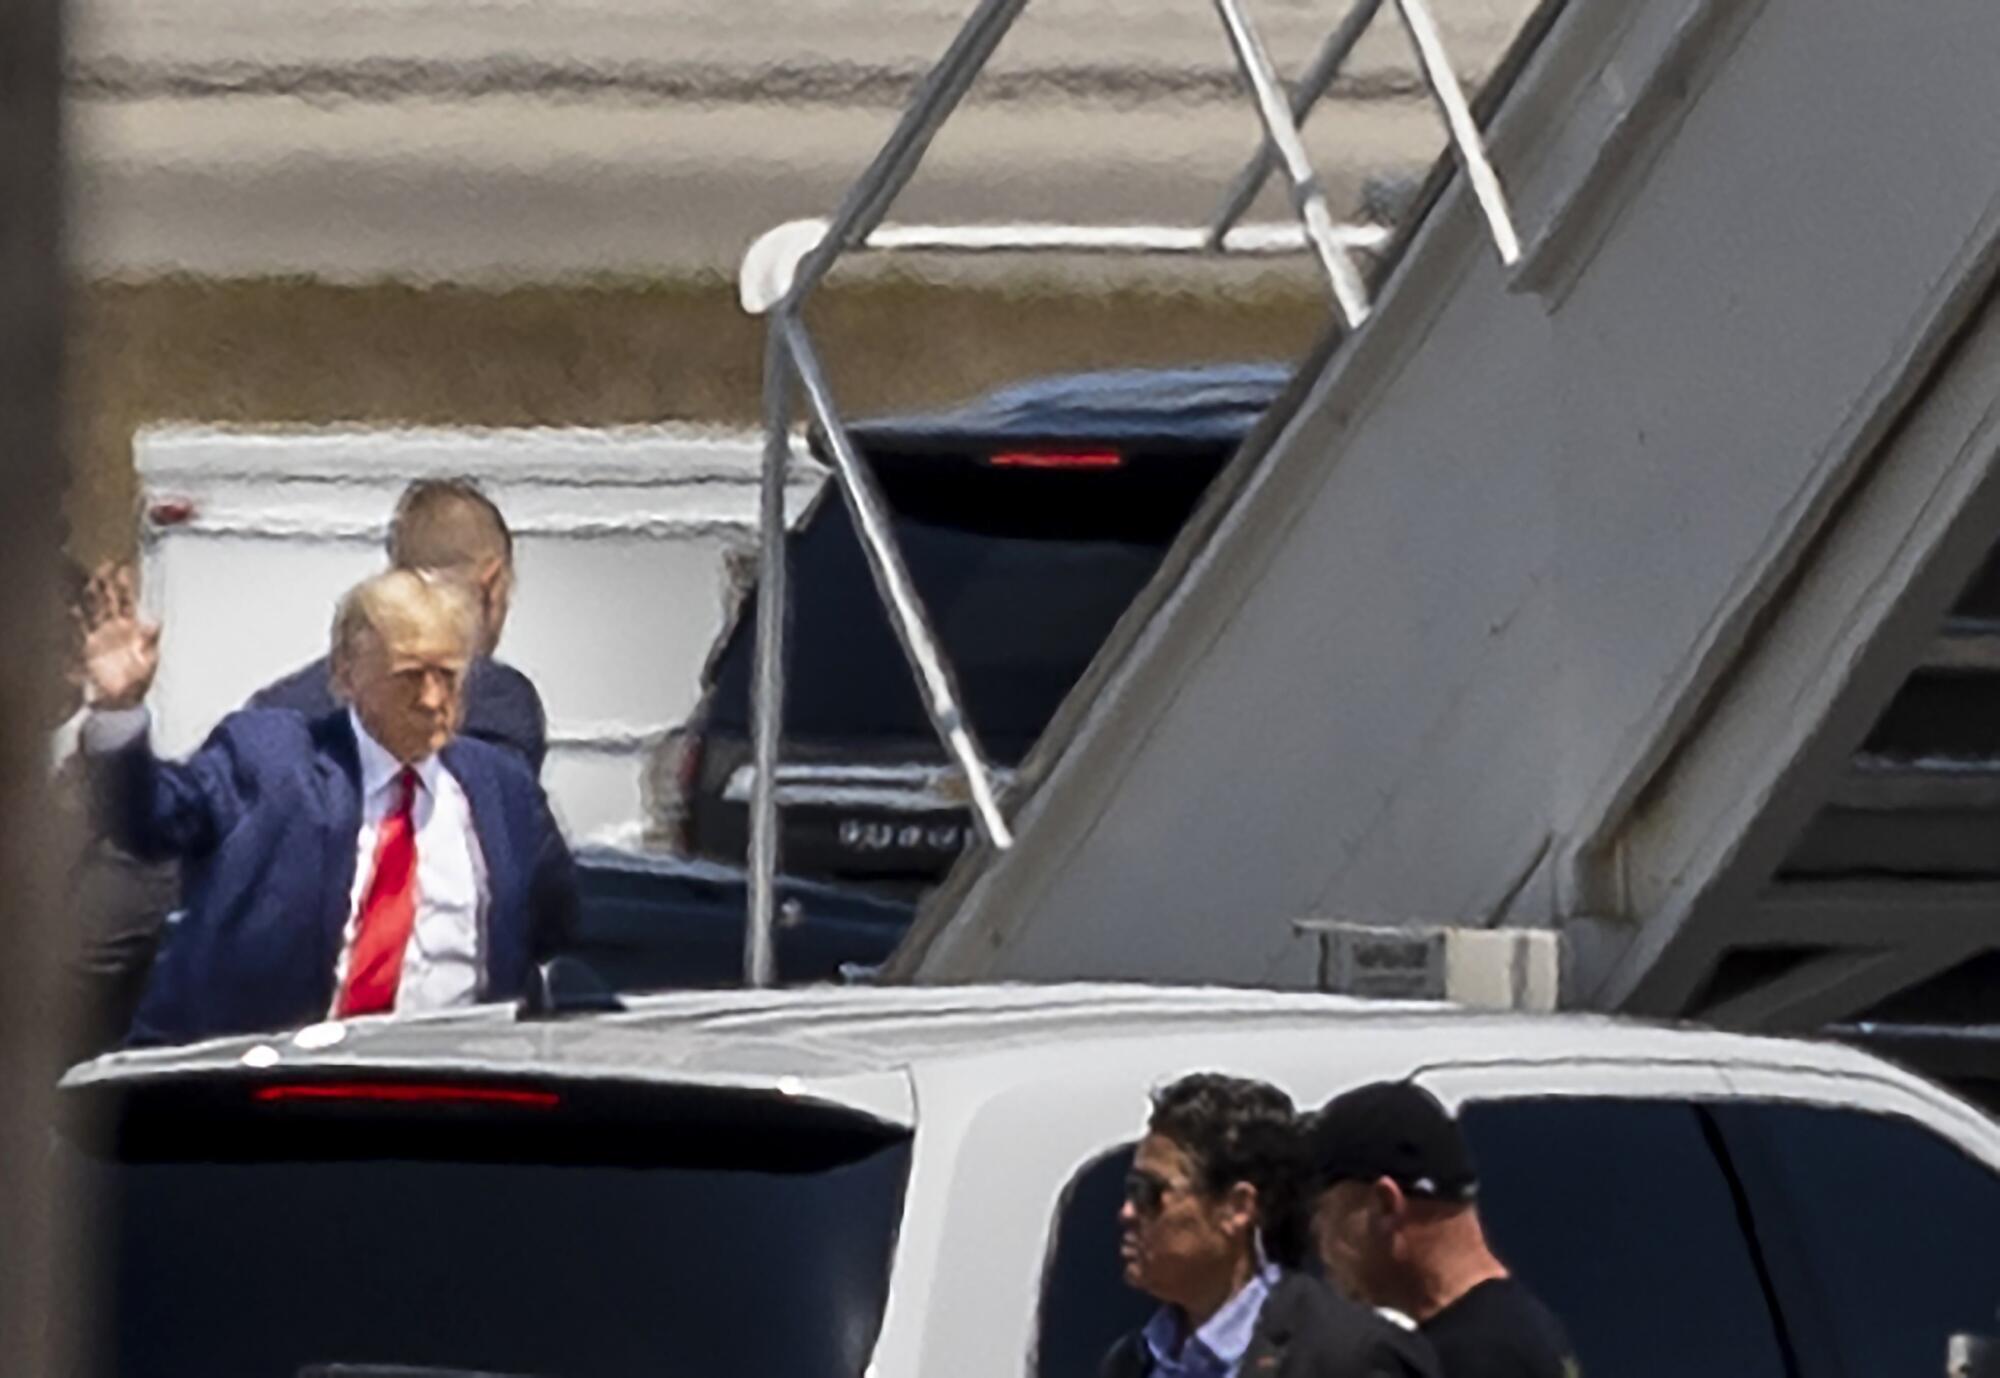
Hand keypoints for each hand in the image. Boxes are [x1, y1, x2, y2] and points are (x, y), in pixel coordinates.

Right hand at [79, 562, 159, 710]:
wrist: (120, 705)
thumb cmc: (138, 683)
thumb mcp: (149, 662)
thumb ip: (151, 641)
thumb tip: (155, 620)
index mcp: (131, 629)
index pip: (126, 601)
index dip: (123, 585)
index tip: (121, 567)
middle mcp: (112, 629)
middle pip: (105, 601)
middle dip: (102, 583)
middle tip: (100, 565)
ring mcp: (97, 638)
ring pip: (90, 612)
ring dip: (87, 597)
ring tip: (84, 580)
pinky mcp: (85, 651)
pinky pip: (78, 633)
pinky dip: (74, 622)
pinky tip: (70, 610)